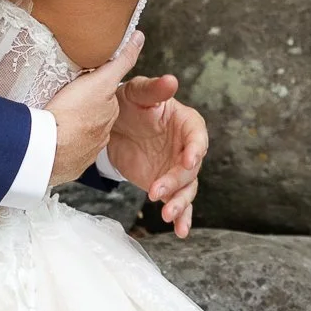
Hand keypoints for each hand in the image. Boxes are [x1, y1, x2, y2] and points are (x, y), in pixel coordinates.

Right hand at [47, 32, 141, 184]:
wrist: (48, 148)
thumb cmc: (71, 113)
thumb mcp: (100, 80)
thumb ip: (121, 61)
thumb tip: (139, 38)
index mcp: (108, 113)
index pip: (104, 98)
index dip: (93, 90)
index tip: (80, 88)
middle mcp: (102, 135)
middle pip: (93, 116)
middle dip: (82, 110)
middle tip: (65, 102)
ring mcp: (85, 152)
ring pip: (79, 136)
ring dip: (71, 129)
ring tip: (56, 121)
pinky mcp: (69, 166)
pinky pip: (66, 154)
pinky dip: (61, 146)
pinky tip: (51, 140)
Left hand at [107, 72, 205, 239]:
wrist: (113, 124)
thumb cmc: (129, 102)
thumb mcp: (137, 92)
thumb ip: (154, 89)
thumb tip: (171, 80)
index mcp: (186, 123)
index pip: (197, 137)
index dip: (195, 150)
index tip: (187, 161)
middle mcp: (186, 148)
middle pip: (191, 169)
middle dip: (176, 182)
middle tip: (157, 191)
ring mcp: (176, 169)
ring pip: (186, 189)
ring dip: (180, 203)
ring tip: (167, 215)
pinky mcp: (166, 185)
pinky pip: (177, 202)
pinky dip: (180, 216)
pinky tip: (180, 230)